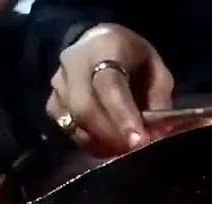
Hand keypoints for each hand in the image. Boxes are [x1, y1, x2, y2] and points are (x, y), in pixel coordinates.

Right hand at [45, 24, 174, 156]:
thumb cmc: (135, 60)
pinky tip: (110, 145)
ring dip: (102, 142)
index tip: (139, 141)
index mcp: (104, 48)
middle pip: (83, 107)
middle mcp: (73, 63)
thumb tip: (156, 136)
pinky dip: (91, 143)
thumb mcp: (157, 72)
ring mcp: (58, 83)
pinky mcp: (52, 102)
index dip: (123, 115)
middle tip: (134, 150)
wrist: (100, 45)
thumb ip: (158, 101)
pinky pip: (68, 129)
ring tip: (126, 148)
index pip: (108, 85)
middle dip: (111, 135)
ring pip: (74, 122)